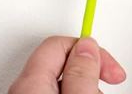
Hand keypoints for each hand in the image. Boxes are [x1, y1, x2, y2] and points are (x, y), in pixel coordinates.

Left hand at [9, 36, 125, 93]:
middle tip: (108, 79)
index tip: (109, 66)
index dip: (89, 50)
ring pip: (59, 83)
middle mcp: (22, 91)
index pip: (60, 44)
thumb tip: (88, 47)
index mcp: (30, 82)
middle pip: (60, 63)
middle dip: (88, 69)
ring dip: (83, 86)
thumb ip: (82, 73)